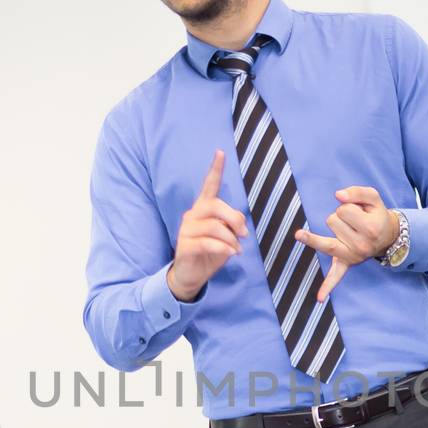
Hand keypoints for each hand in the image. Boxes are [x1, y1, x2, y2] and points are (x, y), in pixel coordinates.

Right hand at [167, 150, 247, 300]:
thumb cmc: (210, 252)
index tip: (220, 152)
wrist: (191, 275)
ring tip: (236, 250)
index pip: (209, 186)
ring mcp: (186, 230)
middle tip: (244, 234)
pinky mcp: (184, 245)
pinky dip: (224, 249)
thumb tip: (240, 227)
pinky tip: (231, 254)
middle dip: (234, 219)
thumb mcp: (226, 237)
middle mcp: (193, 215)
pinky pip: (208, 243)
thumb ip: (232, 226)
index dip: (215, 169)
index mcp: (203, 209)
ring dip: (231, 240)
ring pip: (214, 227)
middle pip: (216, 206)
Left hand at [294, 186, 398, 301]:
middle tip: (357, 222)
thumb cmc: (377, 214)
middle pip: (332, 220)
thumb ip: (356, 191)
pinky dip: (327, 287)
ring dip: (336, 229)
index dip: (349, 206)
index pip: (342, 209)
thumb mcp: (373, 197)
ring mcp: (353, 257)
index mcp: (370, 229)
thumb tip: (337, 196)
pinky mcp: (346, 264)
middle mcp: (362, 246)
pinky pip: (335, 277)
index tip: (360, 211)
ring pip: (326, 236)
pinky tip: (319, 299)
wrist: (389, 236)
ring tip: (352, 231)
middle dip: (341, 216)